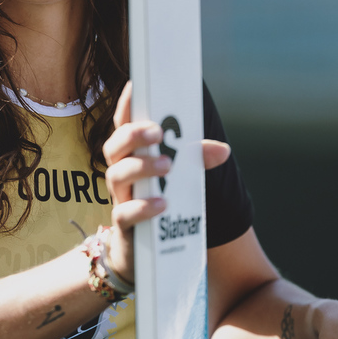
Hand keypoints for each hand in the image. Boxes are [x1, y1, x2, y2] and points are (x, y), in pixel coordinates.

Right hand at [100, 82, 231, 283]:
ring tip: (167, 166)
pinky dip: (143, 206)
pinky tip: (163, 203)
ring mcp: (119, 197)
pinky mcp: (123, 225)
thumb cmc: (159, 201)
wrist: (143, 252)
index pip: (123, 124)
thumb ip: (196, 160)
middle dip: (134, 135)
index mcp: (132, 154)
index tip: (136, 85)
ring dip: (142, 167)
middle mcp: (120, 171)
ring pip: (118, 175)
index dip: (127, 105)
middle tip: (158, 132)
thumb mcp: (180, 177)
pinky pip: (125, 212)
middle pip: (115, 145)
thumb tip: (222, 150)